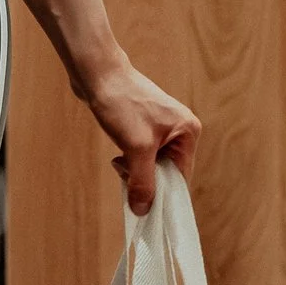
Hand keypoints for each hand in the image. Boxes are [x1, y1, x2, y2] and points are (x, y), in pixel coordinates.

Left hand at [76, 58, 201, 214]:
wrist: (97, 73)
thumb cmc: (121, 103)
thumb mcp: (135, 148)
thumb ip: (142, 182)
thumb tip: (143, 211)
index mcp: (188, 132)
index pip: (182, 177)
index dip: (164, 195)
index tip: (146, 208)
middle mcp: (180, 130)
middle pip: (167, 173)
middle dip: (145, 180)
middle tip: (125, 174)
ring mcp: (162, 128)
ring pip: (152, 165)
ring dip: (134, 170)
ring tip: (119, 160)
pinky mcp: (145, 126)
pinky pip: (142, 155)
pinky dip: (130, 160)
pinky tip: (118, 155)